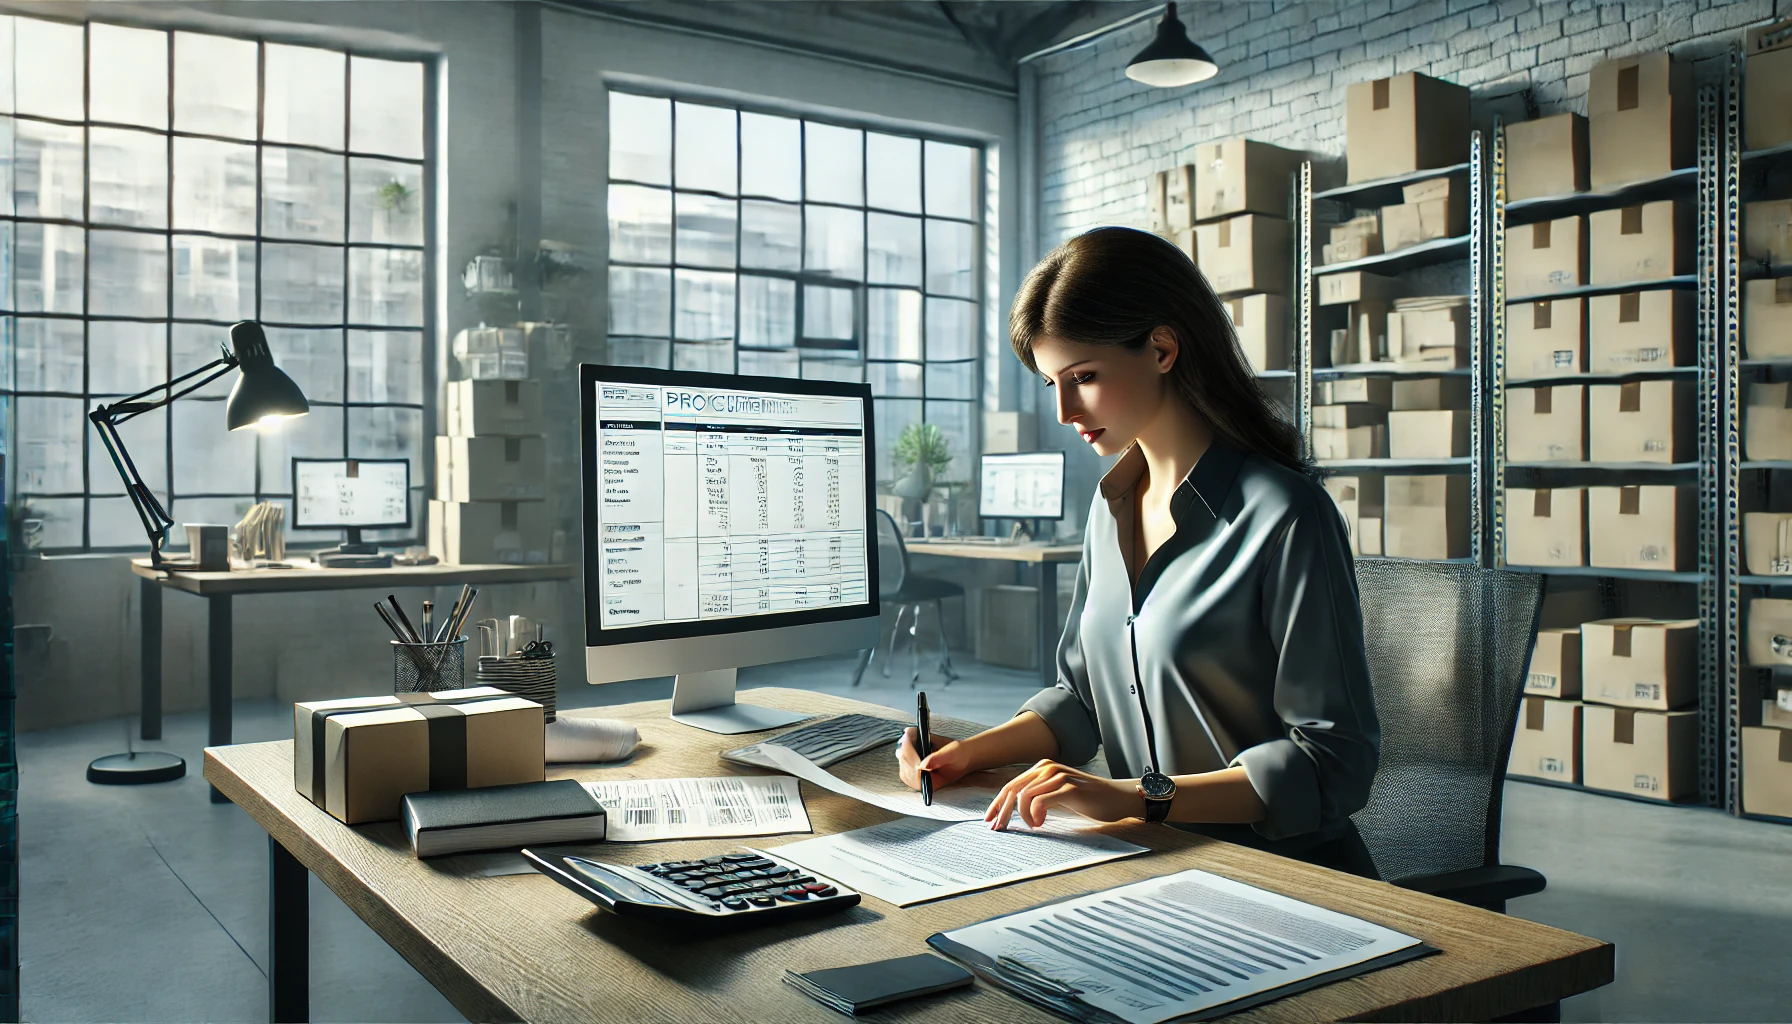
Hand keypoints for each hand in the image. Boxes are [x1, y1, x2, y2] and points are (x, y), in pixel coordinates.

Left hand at [897, 728, 974, 791]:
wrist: (965, 756)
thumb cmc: (961, 756)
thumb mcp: (952, 754)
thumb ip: (937, 759)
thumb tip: (922, 765)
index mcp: (933, 783)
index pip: (915, 774)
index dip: (909, 757)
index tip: (907, 740)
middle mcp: (925, 783)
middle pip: (906, 771)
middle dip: (905, 752)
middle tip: (906, 736)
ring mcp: (920, 778)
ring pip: (904, 768)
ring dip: (904, 752)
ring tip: (907, 738)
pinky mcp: (917, 772)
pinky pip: (906, 764)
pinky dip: (905, 753)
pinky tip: (908, 742)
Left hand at [986, 760, 1143, 829]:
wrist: (1117, 798)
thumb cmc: (1089, 799)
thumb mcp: (1059, 793)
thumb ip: (1039, 794)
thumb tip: (1013, 810)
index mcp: (1043, 767)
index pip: (1011, 785)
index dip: (997, 804)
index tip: (989, 820)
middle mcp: (1048, 767)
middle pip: (1012, 789)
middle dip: (1001, 811)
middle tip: (997, 829)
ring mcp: (1058, 776)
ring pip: (1024, 796)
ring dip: (1022, 815)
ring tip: (1033, 825)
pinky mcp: (1069, 788)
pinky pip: (1039, 802)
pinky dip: (1034, 815)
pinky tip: (1040, 823)